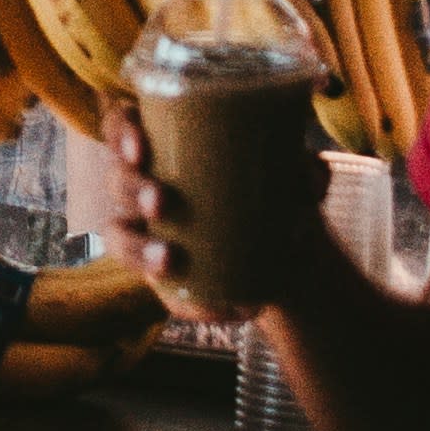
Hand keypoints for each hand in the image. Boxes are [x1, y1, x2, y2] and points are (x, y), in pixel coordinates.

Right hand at [93, 97, 350, 324]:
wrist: (283, 245)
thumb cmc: (277, 188)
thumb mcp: (296, 175)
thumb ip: (307, 171)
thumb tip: (312, 175)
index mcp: (164, 140)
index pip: (121, 124)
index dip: (119, 132)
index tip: (140, 147)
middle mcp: (144, 180)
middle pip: (117, 176)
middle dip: (130, 187)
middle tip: (160, 200)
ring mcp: (145, 226)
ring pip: (118, 231)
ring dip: (135, 245)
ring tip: (168, 257)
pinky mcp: (158, 268)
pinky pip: (153, 285)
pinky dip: (178, 299)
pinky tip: (208, 306)